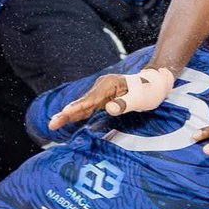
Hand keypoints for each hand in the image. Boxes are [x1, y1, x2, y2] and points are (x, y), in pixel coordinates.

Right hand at [48, 67, 175, 130]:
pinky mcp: (103, 99)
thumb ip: (125, 103)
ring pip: (83, 106)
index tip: (66, 113)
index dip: (78, 108)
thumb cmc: (150, 90)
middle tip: (52, 124)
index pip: (90, 99)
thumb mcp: (141, 97)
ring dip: (69, 115)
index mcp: (109, 84)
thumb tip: (109, 109)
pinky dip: (77, 114)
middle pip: (82, 102)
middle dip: (67, 113)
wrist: (156, 83)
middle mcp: (102, 87)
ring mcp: (101, 93)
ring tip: (54, 124)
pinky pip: (88, 108)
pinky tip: (66, 119)